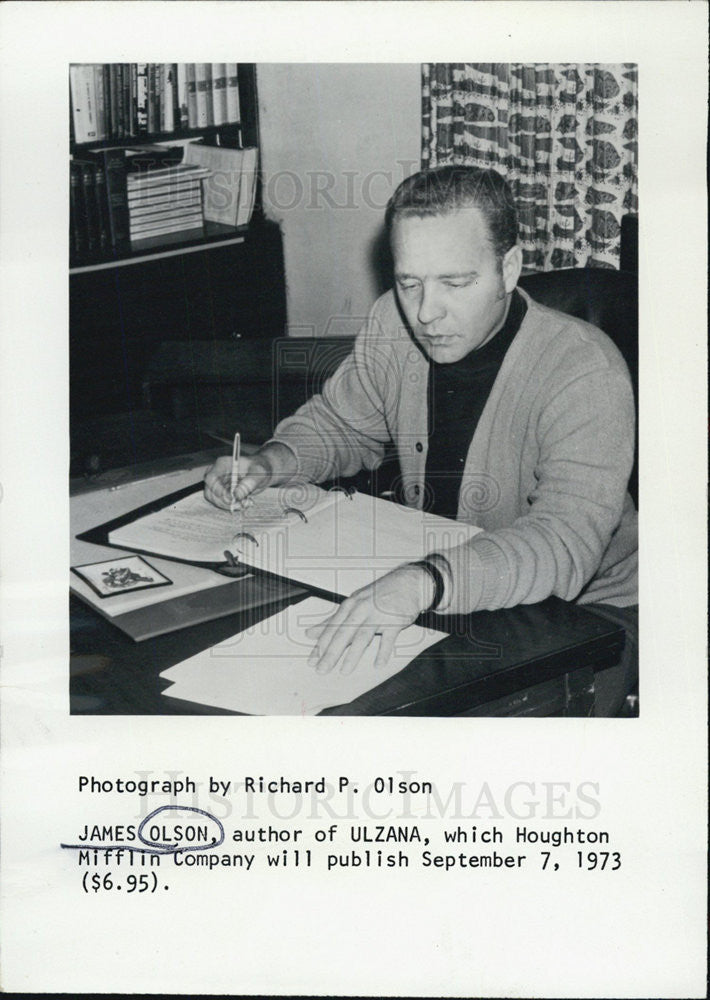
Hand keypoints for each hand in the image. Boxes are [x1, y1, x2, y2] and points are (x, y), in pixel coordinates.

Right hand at [203, 442, 297, 510]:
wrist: (261, 473)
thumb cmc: (260, 468)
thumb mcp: (259, 473)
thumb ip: (249, 483)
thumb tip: (236, 495)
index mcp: (223, 464)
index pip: (211, 478)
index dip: (217, 490)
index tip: (230, 499)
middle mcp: (217, 474)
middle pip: (210, 491)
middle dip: (224, 501)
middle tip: (240, 505)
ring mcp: (218, 484)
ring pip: (215, 499)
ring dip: (229, 505)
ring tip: (245, 503)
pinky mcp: (222, 493)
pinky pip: (221, 503)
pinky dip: (232, 506)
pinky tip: (244, 503)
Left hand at [306, 564, 435, 674]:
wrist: (409, 583)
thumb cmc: (379, 595)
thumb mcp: (353, 604)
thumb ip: (333, 620)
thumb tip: (311, 633)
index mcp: (350, 606)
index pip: (331, 628)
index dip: (320, 645)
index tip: (311, 660)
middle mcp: (361, 609)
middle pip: (343, 634)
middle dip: (331, 653)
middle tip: (321, 669)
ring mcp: (378, 615)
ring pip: (362, 636)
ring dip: (352, 655)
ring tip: (344, 671)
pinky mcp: (395, 620)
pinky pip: (388, 638)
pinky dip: (383, 652)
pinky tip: (378, 664)